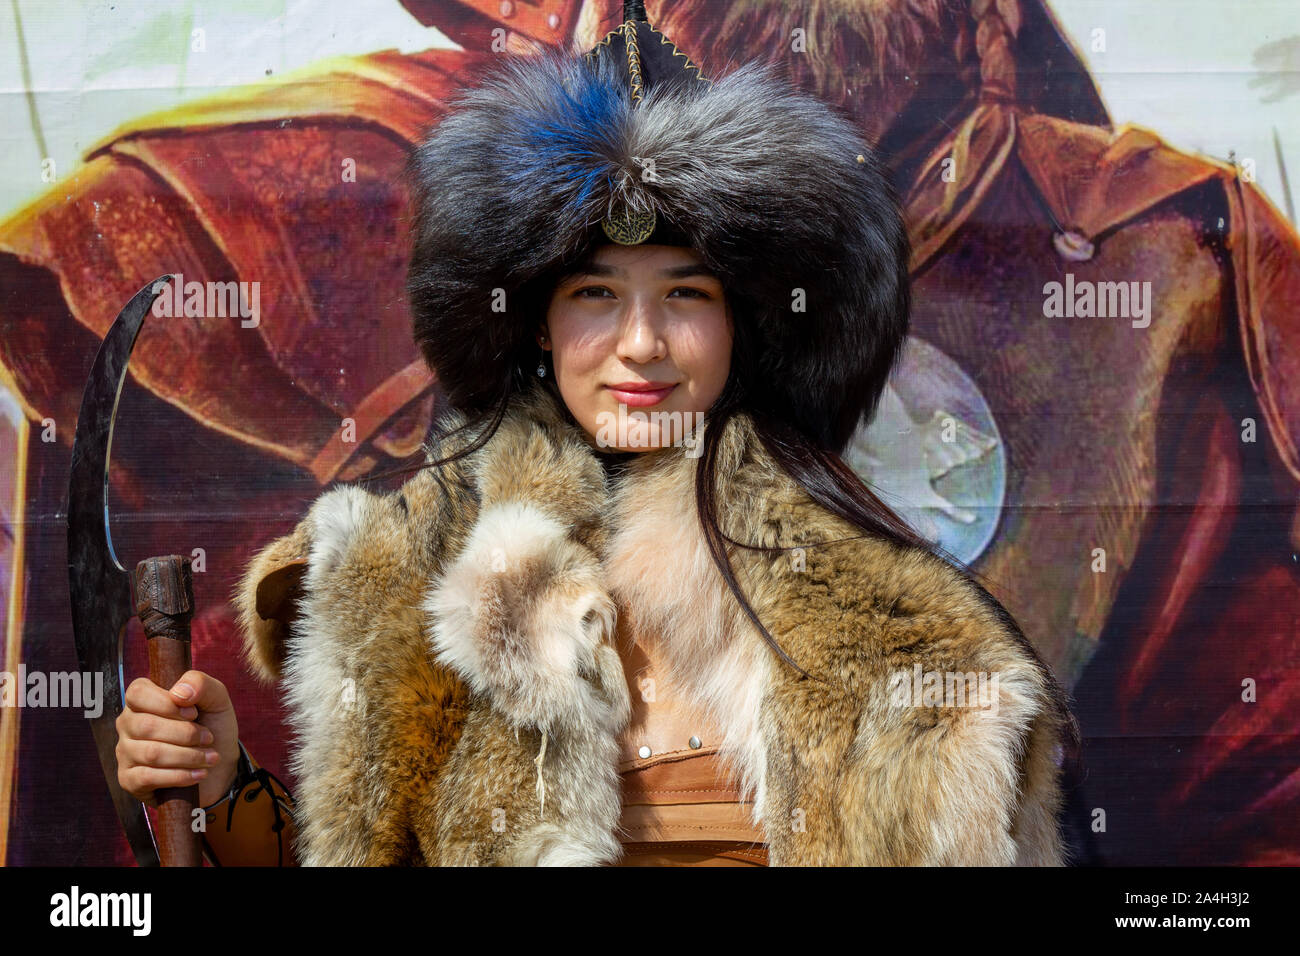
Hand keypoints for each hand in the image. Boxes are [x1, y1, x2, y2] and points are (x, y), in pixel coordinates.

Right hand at [115, 670, 239, 807]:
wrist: (220, 763)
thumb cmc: (212, 725)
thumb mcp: (216, 698)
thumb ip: (200, 683)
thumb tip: (178, 692)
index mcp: (142, 699)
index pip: (138, 693)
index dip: (168, 704)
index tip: (194, 713)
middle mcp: (128, 724)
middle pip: (147, 726)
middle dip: (186, 734)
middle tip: (209, 738)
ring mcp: (125, 752)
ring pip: (151, 753)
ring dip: (188, 756)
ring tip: (210, 758)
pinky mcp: (128, 779)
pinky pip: (147, 777)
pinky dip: (179, 776)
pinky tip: (198, 774)